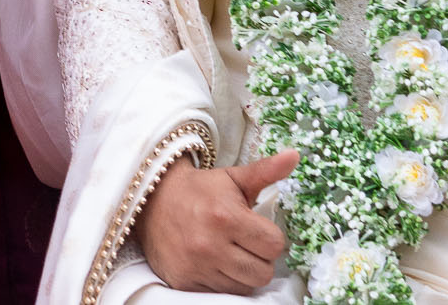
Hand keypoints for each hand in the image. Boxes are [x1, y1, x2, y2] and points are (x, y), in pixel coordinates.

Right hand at [137, 149, 296, 293]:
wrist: (152, 201)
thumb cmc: (200, 190)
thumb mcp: (233, 177)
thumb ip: (266, 171)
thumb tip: (295, 155)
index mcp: (226, 216)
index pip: (274, 245)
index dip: (269, 236)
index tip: (256, 228)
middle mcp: (210, 245)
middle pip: (263, 272)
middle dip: (259, 257)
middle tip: (245, 242)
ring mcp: (197, 266)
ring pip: (245, 287)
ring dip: (243, 272)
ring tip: (231, 252)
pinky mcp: (185, 282)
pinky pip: (222, 293)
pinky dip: (223, 280)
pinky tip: (215, 262)